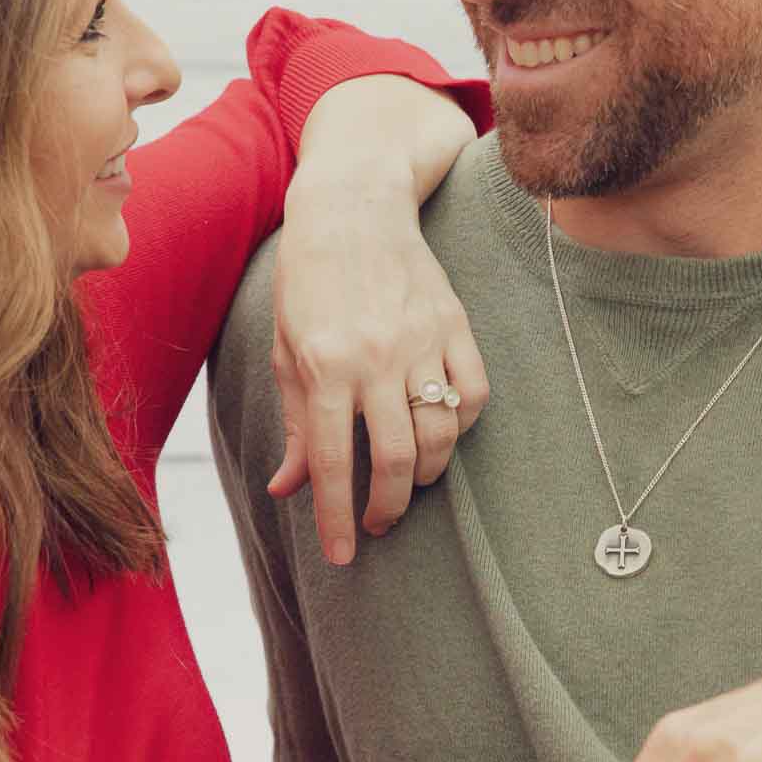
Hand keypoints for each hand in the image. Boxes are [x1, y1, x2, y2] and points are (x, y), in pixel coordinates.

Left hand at [269, 77, 485, 564]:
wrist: (354, 206)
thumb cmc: (309, 282)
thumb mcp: (287, 350)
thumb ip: (296, 424)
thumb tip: (289, 489)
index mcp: (325, 363)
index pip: (332, 460)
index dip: (335, 517)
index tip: (342, 556)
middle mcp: (376, 356)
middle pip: (396, 459)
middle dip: (388, 509)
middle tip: (378, 525)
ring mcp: (422, 341)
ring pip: (441, 434)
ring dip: (427, 475)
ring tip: (408, 482)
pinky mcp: (456, 326)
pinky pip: (474, 396)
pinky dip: (462, 426)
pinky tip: (441, 433)